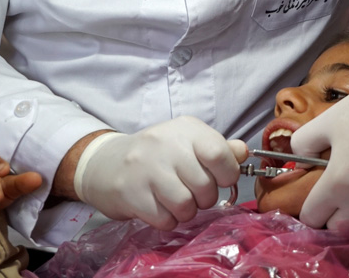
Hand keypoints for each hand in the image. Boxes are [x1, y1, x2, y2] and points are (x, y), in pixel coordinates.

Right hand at [73, 116, 247, 229]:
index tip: (220, 179)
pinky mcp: (131, 193)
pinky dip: (168, 220)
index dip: (227, 174)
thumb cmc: (157, 155)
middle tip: (193, 192)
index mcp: (186, 129)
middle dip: (205, 197)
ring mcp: (146, 168)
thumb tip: (243, 153)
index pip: (218, 153)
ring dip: (186, 211)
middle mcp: (165, 144)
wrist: (106, 163)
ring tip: (176, 201)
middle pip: (205, 186)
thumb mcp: (188, 142)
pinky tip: (160, 207)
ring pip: (186, 206)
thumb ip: (218, 148)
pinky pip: (165, 220)